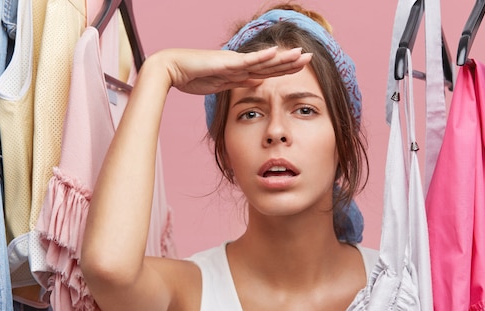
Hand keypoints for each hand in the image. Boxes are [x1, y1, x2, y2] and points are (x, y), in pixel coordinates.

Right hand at [152, 46, 312, 95]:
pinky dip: (263, 57)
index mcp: (240, 71)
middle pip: (271, 64)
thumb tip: (257, 83)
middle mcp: (240, 64)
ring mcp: (235, 62)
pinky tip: (277, 52)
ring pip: (264, 61)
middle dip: (291, 62)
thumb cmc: (193, 77)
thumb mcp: (222, 84)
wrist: (173, 70)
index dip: (285, 69)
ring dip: (283, 58)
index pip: (267, 71)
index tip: (301, 67)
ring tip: (301, 54)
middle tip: (311, 57)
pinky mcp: (227, 62)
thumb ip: (240, 82)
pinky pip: (248, 60)